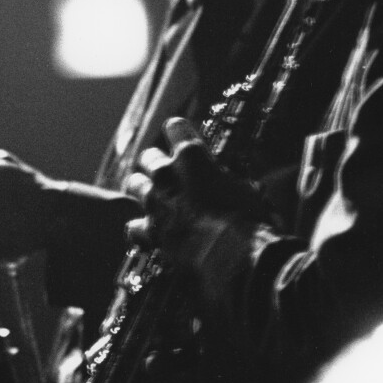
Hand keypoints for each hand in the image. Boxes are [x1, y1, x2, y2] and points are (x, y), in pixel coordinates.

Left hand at [124, 117, 264, 271]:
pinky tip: (149, 231)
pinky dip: (140, 228)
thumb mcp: (245, 188)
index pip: (175, 127)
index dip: (180, 133)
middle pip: (148, 156)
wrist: (233, 255)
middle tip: (169, 174)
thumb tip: (229, 180)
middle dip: (156, 163)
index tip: (183, 140)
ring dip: (144, 189)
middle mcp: (166, 174)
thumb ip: (227, 178)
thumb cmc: (249, 218)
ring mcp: (154, 202)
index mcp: (191, 156)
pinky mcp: (150, 231)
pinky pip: (133, 226)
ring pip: (134, 184)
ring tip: (157, 199)